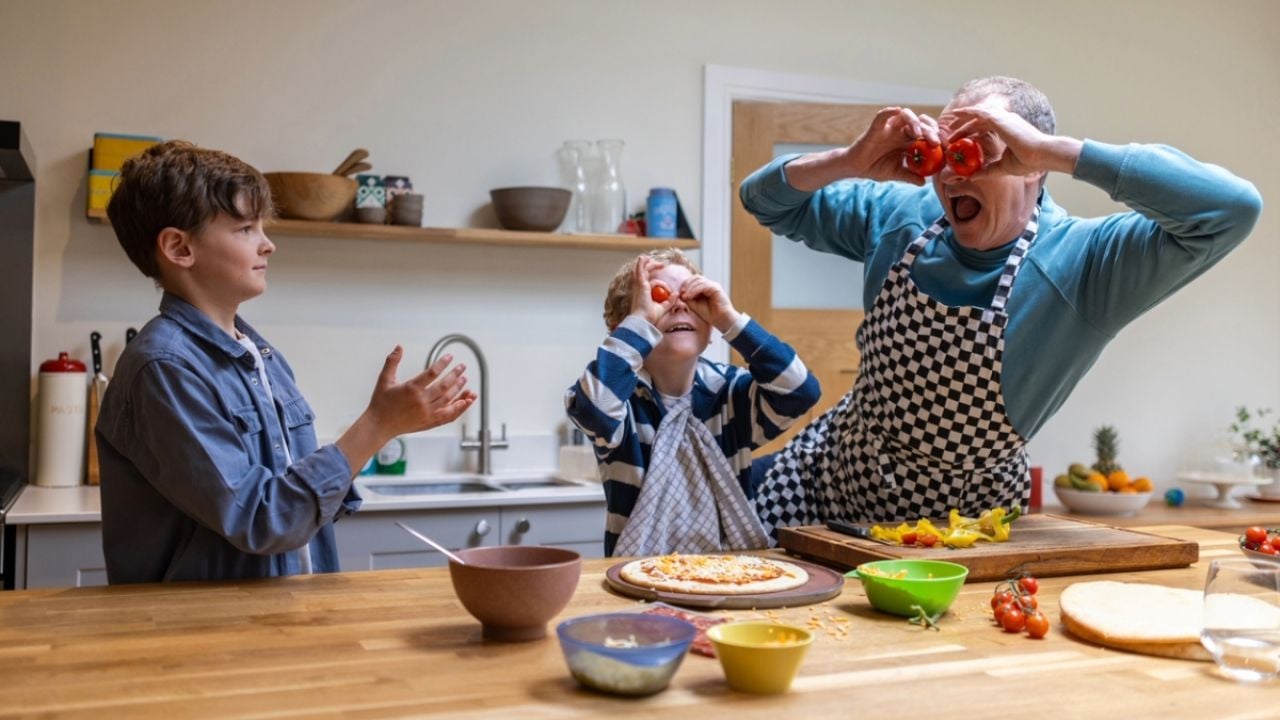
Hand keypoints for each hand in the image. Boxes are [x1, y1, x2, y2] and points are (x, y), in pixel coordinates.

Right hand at [367, 347, 476, 436]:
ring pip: (448, 399)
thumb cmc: (381, 403)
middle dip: (455, 374)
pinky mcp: (429, 422)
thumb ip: (392, 362)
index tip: (450, 357)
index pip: (432, 373)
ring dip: (459, 389)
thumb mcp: (384, 380)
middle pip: (444, 386)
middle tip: (462, 366)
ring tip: (465, 380)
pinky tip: (465, 401)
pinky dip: (459, 408)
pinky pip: (448, 415)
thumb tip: (399, 347)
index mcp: (411, 389)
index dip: (443, 363)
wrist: (379, 426)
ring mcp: (427, 413)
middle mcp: (421, 401)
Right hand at [628, 255, 668, 326]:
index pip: (651, 283)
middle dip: (652, 267)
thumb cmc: (650, 316)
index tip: (669, 290)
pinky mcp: (641, 285)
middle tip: (662, 265)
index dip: (660, 283)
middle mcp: (640, 289)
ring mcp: (639, 286)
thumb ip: (670, 301)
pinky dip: (640, 265)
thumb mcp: (663, 307)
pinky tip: (642, 258)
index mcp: (645, 294)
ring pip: (643, 271)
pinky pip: (640, 272)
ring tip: (649, 257)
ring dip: (646, 263)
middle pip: (645, 274)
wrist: (644, 320)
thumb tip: (676, 293)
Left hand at [679, 275, 739, 331]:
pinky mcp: (716, 288)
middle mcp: (710, 285)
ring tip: (685, 296)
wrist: (721, 320)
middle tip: (681, 293)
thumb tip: (680, 293)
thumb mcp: (695, 305)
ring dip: (689, 288)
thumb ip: (688, 298)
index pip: (694, 280)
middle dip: (687, 284)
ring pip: (699, 280)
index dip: (685, 284)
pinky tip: (689, 296)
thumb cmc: (710, 314)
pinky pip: (703, 286)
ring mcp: (713, 285)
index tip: (680, 293)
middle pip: (696, 278)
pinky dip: (694, 290)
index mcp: (705, 288)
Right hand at [844, 107, 943, 185]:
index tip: (944, 147)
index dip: (937, 136)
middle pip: (920, 123)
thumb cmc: (876, 167)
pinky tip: (896, 110)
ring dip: (914, 121)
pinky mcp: (876, 128)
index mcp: (909, 140)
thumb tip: (924, 183)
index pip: (927, 133)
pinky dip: (889, 111)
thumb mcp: (896, 173)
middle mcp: (901, 131)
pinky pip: (882, 116)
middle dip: (929, 130)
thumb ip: (910, 176)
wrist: (857, 168)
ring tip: (917, 133)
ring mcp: (889, 128)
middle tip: (935, 142)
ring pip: (905, 115)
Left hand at [942, 102, 1080, 178]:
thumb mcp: (1003, 167)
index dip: (973, 130)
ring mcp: (1003, 118)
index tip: (961, 138)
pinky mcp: (999, 120)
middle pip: (980, 118)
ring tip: (950, 123)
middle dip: (965, 122)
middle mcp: (1006, 120)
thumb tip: (973, 176)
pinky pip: (979, 113)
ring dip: (963, 118)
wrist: (1041, 154)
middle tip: (951, 128)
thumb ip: (988, 169)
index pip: (987, 126)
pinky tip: (957, 115)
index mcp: (1009, 128)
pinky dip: (967, 113)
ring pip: (978, 114)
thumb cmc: (1028, 161)